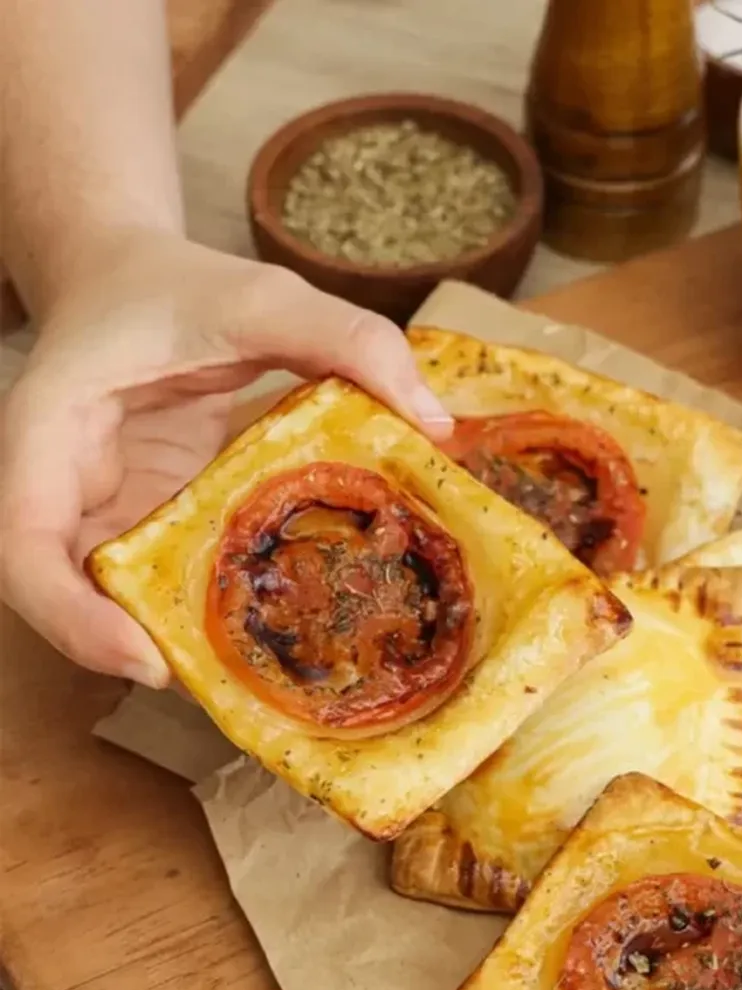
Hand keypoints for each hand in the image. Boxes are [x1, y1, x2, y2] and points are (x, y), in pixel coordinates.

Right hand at [0, 229, 453, 687]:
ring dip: (173, 643)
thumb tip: (433, 420)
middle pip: (62, 596)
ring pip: (112, 601)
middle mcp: (61, 485)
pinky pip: (160, 579)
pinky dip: (206, 611)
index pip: (22, 540)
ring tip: (255, 682)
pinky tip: (273, 628)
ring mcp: (101, 512)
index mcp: (50, 429)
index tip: (146, 661)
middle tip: (220, 693)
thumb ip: (344, 337)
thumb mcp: (260, 294)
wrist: (132, 277)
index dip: (69, 616)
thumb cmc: (176, 285)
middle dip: (129, 653)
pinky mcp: (141, 522)